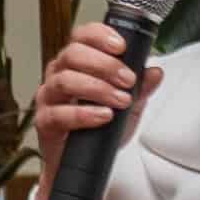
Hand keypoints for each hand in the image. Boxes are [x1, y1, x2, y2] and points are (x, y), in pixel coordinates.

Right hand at [35, 19, 152, 141]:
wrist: (86, 164)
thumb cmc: (101, 128)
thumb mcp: (129, 105)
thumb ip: (141, 88)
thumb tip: (155, 72)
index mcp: (76, 63)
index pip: (81, 37)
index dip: (100, 36)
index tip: (121, 47)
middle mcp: (59, 75)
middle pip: (72, 55)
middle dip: (104, 64)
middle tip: (127, 79)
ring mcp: (49, 98)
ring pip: (65, 81)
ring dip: (97, 88)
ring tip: (121, 100)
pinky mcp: (45, 122)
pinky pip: (59, 113)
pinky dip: (84, 114)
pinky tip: (103, 116)